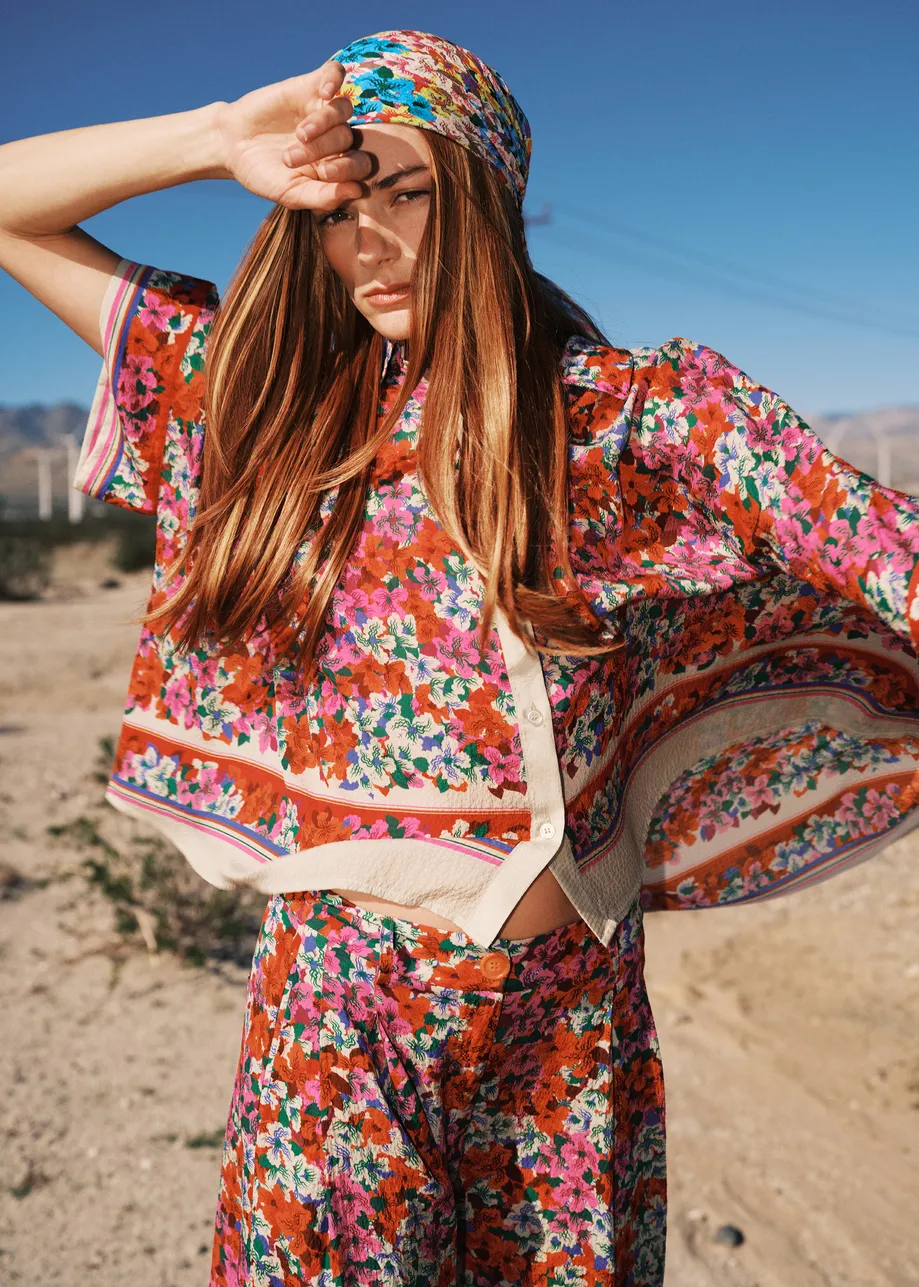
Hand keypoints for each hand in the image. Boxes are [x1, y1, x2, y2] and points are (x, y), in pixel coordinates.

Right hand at [213, 61, 370, 209]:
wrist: (232, 146)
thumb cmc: (263, 174)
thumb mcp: (291, 193)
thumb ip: (323, 197)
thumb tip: (357, 192)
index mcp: (335, 164)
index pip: (360, 164)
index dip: (349, 169)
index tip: (323, 173)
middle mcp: (333, 136)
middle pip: (348, 138)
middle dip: (324, 149)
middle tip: (291, 158)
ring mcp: (322, 109)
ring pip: (343, 110)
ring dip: (323, 123)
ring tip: (299, 134)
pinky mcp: (308, 86)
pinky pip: (334, 73)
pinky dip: (334, 78)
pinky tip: (326, 90)